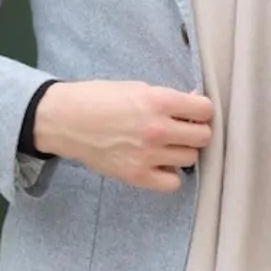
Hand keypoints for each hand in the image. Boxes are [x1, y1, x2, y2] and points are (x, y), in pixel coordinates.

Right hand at [34, 80, 213, 192]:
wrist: (65, 119)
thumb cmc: (98, 99)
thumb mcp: (137, 87)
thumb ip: (168, 98)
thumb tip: (195, 103)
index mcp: (158, 101)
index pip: (205, 110)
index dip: (201, 111)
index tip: (193, 113)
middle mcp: (157, 129)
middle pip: (203, 137)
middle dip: (195, 131)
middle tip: (181, 130)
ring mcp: (147, 155)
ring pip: (190, 159)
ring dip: (182, 152)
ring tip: (166, 146)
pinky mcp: (136, 175)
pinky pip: (172, 183)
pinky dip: (170, 174)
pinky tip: (159, 164)